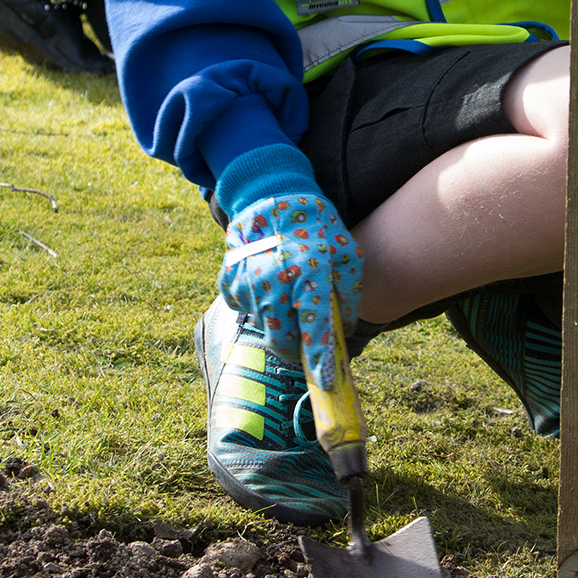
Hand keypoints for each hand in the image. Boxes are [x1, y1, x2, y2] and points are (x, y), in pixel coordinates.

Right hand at [219, 192, 362, 388]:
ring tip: (286, 291)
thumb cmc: (316, 226)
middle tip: (303, 332)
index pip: (314, 328)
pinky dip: (256, 304)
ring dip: (276, 321)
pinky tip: (267, 280)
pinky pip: (243, 310)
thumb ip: (348, 294)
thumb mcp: (346, 252)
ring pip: (262, 327)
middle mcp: (274, 282)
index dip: (320, 359)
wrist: (271, 196)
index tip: (326, 382)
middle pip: (281, 341)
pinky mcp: (228, 282)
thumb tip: (343, 331)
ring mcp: (247, 283)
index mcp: (309, 274)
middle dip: (294, 346)